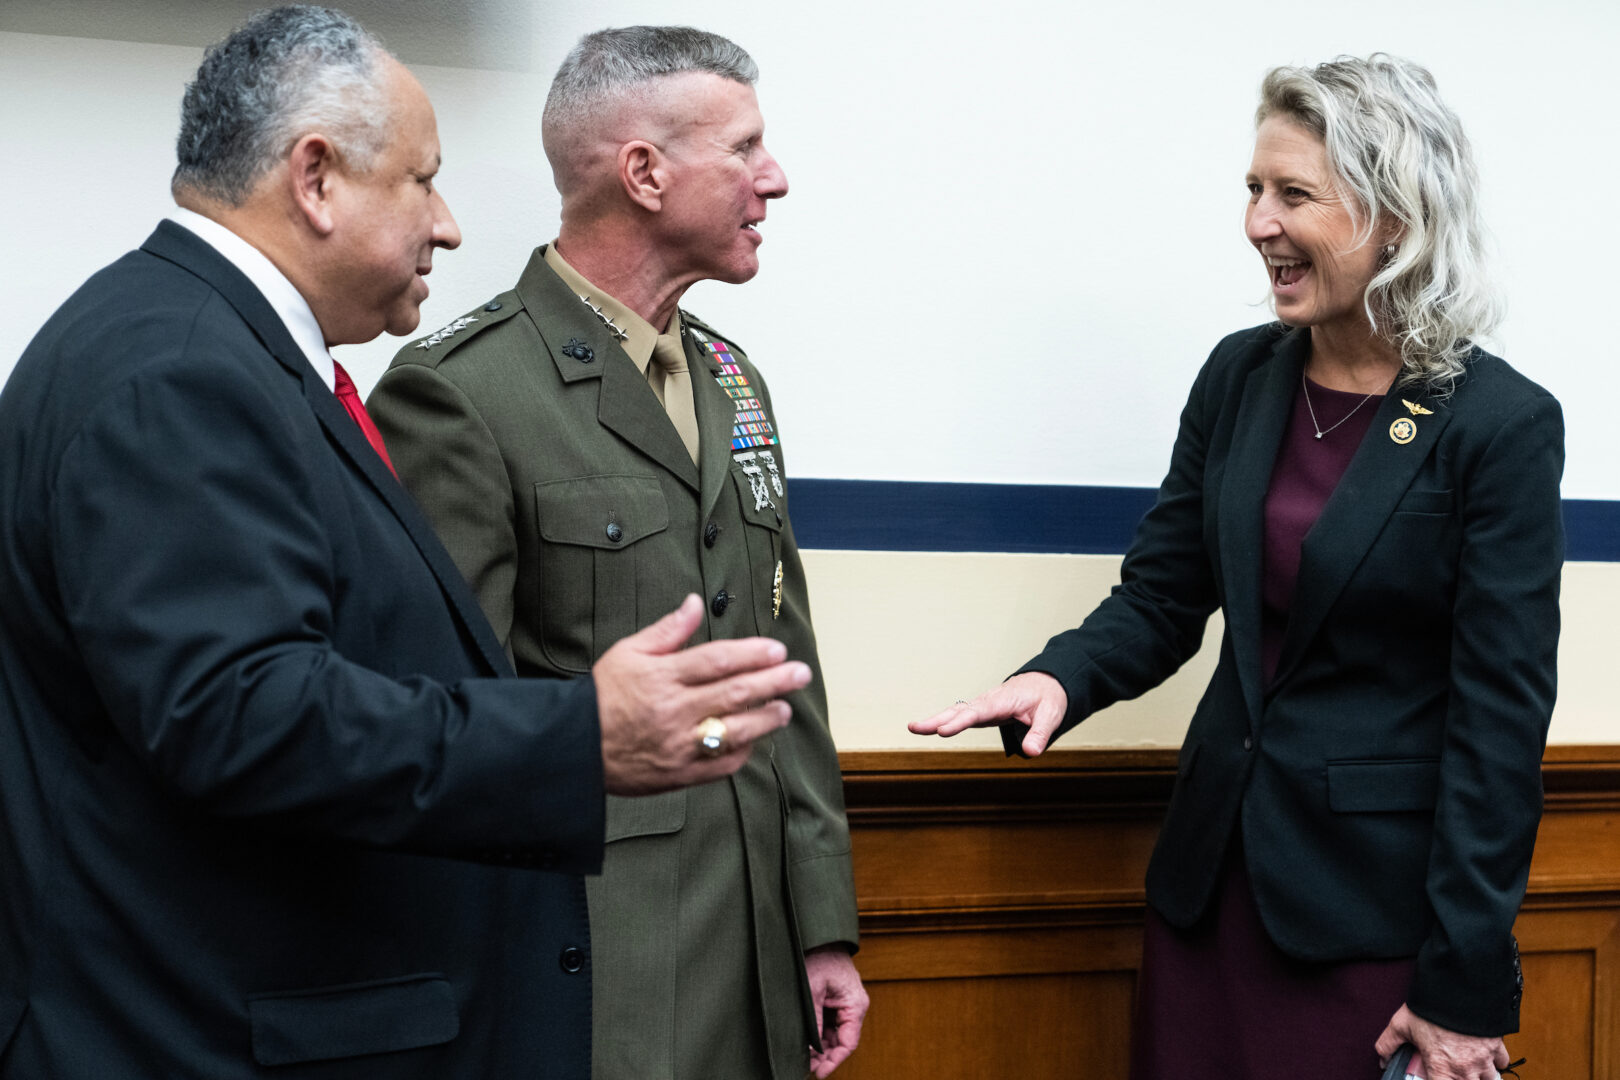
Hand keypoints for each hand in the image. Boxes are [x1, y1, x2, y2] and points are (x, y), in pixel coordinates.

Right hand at [592, 594, 810, 795]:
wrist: (573, 747)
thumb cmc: (601, 696)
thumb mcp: (627, 653)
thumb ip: (666, 631)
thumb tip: (694, 602)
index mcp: (662, 677)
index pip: (717, 661)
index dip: (751, 654)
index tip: (776, 650)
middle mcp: (674, 710)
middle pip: (735, 692)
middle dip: (773, 682)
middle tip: (801, 673)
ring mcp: (679, 745)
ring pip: (734, 730)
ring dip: (766, 719)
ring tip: (786, 708)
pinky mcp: (679, 773)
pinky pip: (719, 764)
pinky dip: (741, 751)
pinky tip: (755, 740)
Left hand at [804, 945, 867, 1077]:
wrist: (817, 935)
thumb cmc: (817, 956)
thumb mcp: (812, 989)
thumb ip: (813, 1020)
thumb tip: (810, 1050)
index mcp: (855, 1004)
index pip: (849, 1043)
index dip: (834, 1061)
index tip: (818, 1074)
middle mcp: (853, 1006)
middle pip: (842, 1041)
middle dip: (825, 1056)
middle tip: (805, 1067)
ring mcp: (844, 1004)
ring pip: (834, 1035)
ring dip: (820, 1047)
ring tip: (802, 1057)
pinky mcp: (834, 1001)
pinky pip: (828, 1024)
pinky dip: (818, 1034)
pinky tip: (805, 1042)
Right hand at [907, 671, 1068, 755]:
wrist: (1047, 683)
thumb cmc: (1048, 698)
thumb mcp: (1051, 715)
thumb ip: (1040, 733)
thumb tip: (1030, 753)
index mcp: (1002, 701)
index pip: (977, 713)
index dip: (959, 722)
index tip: (942, 731)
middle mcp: (988, 702)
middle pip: (958, 710)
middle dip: (936, 719)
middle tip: (914, 727)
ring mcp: (983, 706)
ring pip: (955, 711)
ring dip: (934, 719)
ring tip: (913, 727)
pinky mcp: (982, 711)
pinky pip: (960, 714)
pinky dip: (943, 719)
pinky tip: (929, 727)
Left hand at [1376, 1004, 1509, 1079]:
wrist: (1459, 988)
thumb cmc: (1430, 1008)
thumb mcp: (1401, 1024)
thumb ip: (1388, 1044)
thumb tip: (1382, 1059)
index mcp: (1441, 1068)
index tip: (1436, 1076)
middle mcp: (1465, 1069)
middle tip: (1452, 1071)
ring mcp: (1483, 1059)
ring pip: (1490, 1079)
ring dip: (1481, 1076)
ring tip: (1470, 1069)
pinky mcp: (1496, 1045)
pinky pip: (1501, 1061)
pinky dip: (1496, 1061)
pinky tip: (1486, 1056)